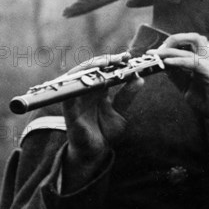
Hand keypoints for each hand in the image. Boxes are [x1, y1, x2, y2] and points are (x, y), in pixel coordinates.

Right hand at [61, 52, 142, 189]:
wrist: (96, 152)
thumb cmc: (106, 131)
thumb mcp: (121, 112)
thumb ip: (127, 96)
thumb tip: (140, 78)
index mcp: (98, 91)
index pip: (105, 71)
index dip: (115, 62)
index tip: (129, 57)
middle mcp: (86, 91)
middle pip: (92, 69)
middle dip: (105, 61)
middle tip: (121, 57)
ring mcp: (76, 98)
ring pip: (79, 75)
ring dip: (92, 67)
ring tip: (106, 62)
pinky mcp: (68, 109)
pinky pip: (69, 93)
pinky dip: (77, 84)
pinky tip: (90, 77)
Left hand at [148, 33, 208, 129]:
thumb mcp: (188, 89)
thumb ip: (178, 78)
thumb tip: (164, 69)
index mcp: (204, 62)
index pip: (188, 46)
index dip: (171, 46)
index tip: (155, 53)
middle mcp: (208, 60)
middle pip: (193, 38)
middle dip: (173, 40)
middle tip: (158, 50)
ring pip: (190, 50)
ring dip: (170, 51)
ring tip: (157, 55)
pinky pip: (192, 62)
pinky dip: (178, 61)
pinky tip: (167, 63)